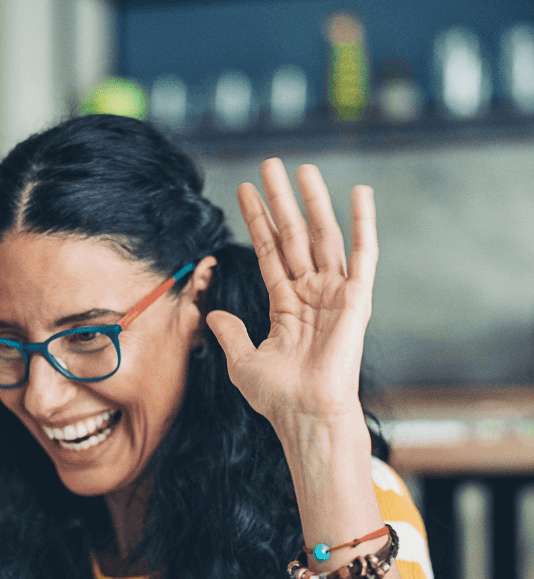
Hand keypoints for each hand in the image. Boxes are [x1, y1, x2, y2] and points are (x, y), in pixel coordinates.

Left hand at [205, 159, 378, 434]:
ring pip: (322, 236)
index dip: (257, 221)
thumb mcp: (242, 361)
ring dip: (312, 201)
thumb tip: (215, 315)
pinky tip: (359, 192)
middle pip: (293, 235)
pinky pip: (363, 254)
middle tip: (270, 164)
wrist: (304, 414)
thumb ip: (230, 334)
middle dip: (281, 201)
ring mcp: (334, 294)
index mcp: (286, 305)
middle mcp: (311, 293)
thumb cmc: (278, 396)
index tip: (243, 191)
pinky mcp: (356, 299)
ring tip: (301, 167)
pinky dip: (364, 223)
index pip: (269, 252)